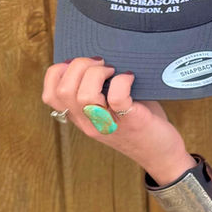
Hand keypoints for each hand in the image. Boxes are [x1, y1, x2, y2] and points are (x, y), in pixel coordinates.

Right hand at [42, 58, 194, 184]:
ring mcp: (108, 124)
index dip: (58, 72)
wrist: (161, 154)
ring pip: (84, 96)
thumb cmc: (138, 123)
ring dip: (97, 73)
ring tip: (113, 70)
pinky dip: (123, 81)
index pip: (50, 95)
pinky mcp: (132, 122)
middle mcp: (89, 123)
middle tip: (101, 63)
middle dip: (79, 66)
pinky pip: (117, 98)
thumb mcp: (109, 109)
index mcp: (80, 118)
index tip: (80, 63)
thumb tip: (97, 57)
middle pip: (63, 91)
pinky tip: (130, 77)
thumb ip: (98, 90)